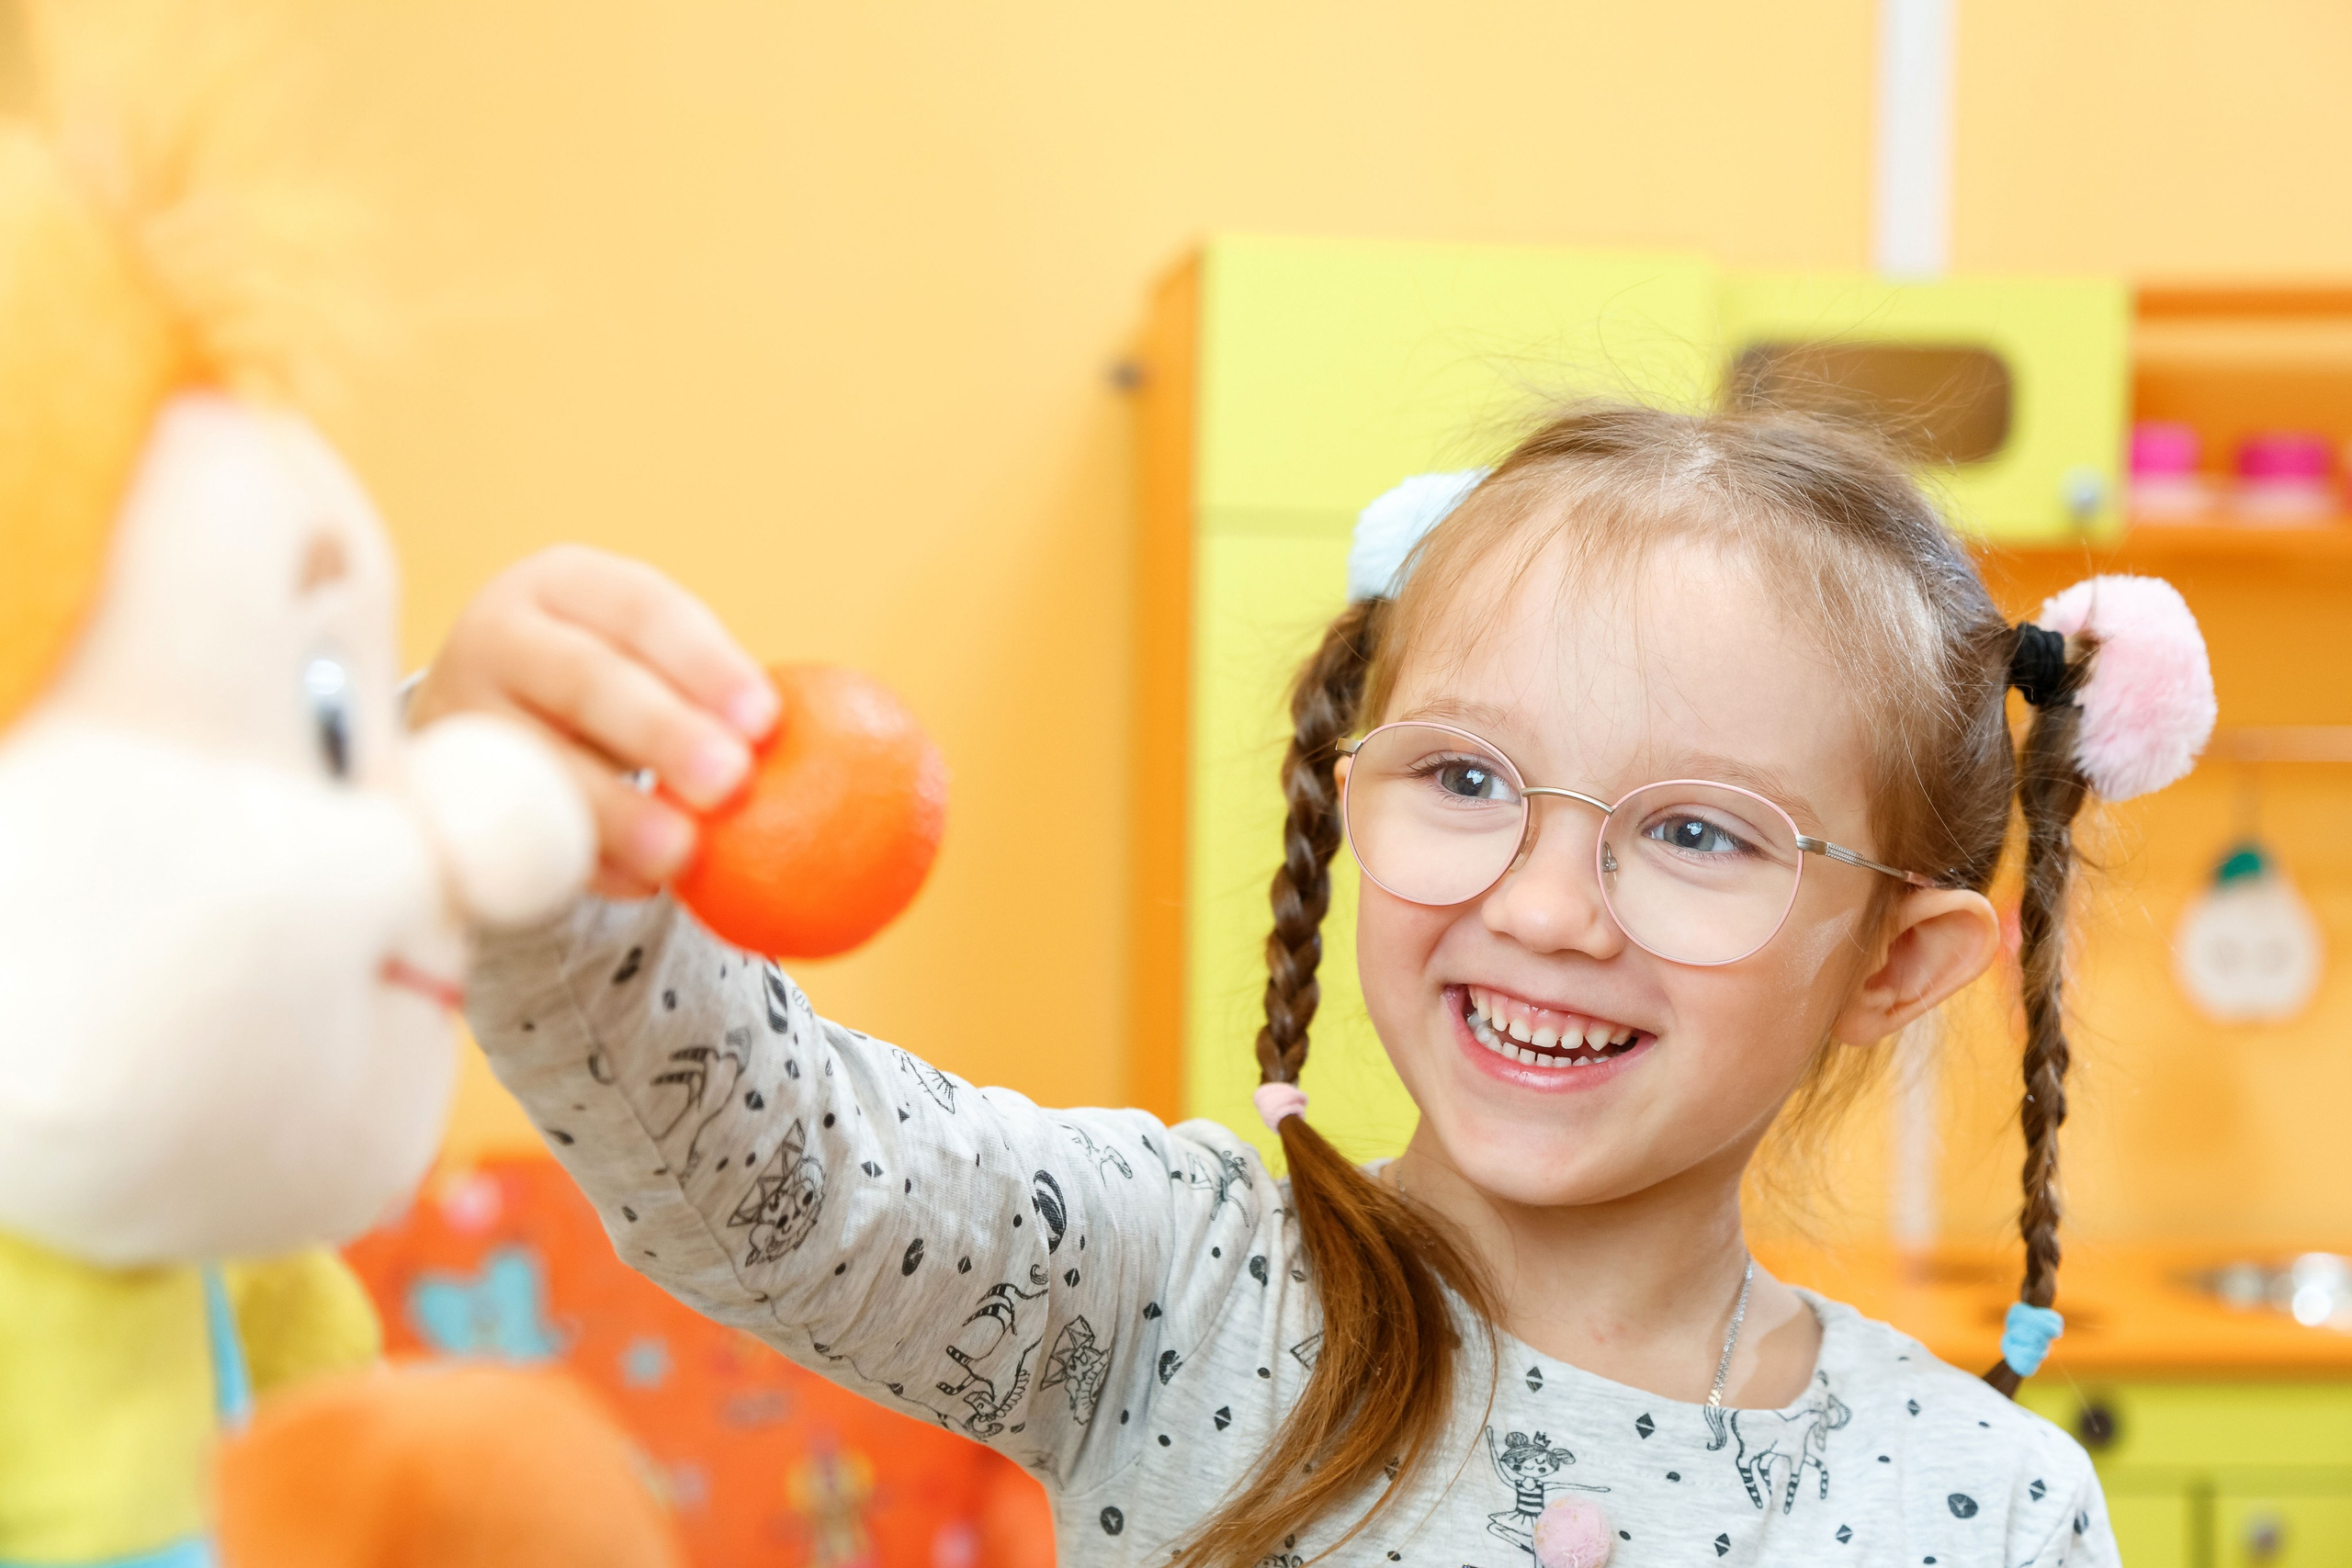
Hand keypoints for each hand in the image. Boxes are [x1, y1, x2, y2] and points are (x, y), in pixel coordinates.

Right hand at [408, 545, 777, 897]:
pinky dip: (585, 863)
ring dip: (617, 812)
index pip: (641, 609)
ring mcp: (460, 714)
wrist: (473, 720)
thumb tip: (808, 744)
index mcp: (566, 585)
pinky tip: (643, 883)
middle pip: (584, 680)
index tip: (764, 719)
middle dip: (662, 731)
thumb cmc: (596, 685)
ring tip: (683, 850)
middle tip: (729, 780)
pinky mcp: (438, 790)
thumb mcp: (634, 655)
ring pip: (540, 762)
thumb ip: (701, 689)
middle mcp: (501, 636)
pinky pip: (514, 830)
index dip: (704, 662)